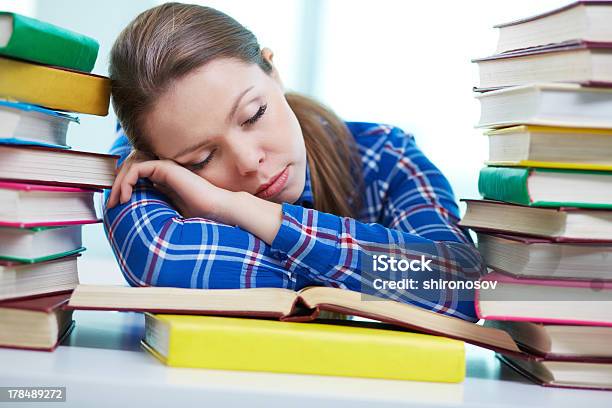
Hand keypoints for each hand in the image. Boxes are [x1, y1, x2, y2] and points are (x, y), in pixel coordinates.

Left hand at [106, 150, 230, 221]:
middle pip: (130, 168)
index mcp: (164, 178)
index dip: (123, 186)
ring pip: (131, 166)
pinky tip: (127, 197)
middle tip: (111, 205)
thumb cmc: (199, 213)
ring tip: (117, 202)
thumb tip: (135, 211)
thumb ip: (155, 204)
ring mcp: (165, 166)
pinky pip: (138, 168)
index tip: (116, 206)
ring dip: (120, 183)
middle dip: (117, 185)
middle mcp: (164, 169)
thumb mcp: (169, 210)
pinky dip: (128, 181)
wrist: (215, 209)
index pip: (136, 175)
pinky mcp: (165, 167)